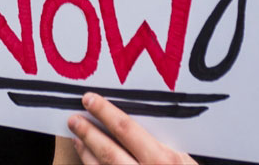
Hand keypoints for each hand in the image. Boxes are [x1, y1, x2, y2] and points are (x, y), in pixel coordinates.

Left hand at [67, 92, 197, 164]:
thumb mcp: (185, 163)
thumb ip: (164, 145)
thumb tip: (133, 126)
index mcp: (164, 160)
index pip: (126, 129)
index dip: (105, 113)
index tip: (90, 100)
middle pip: (109, 150)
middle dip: (89, 132)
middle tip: (74, 118)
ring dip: (87, 152)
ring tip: (77, 137)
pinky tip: (87, 160)